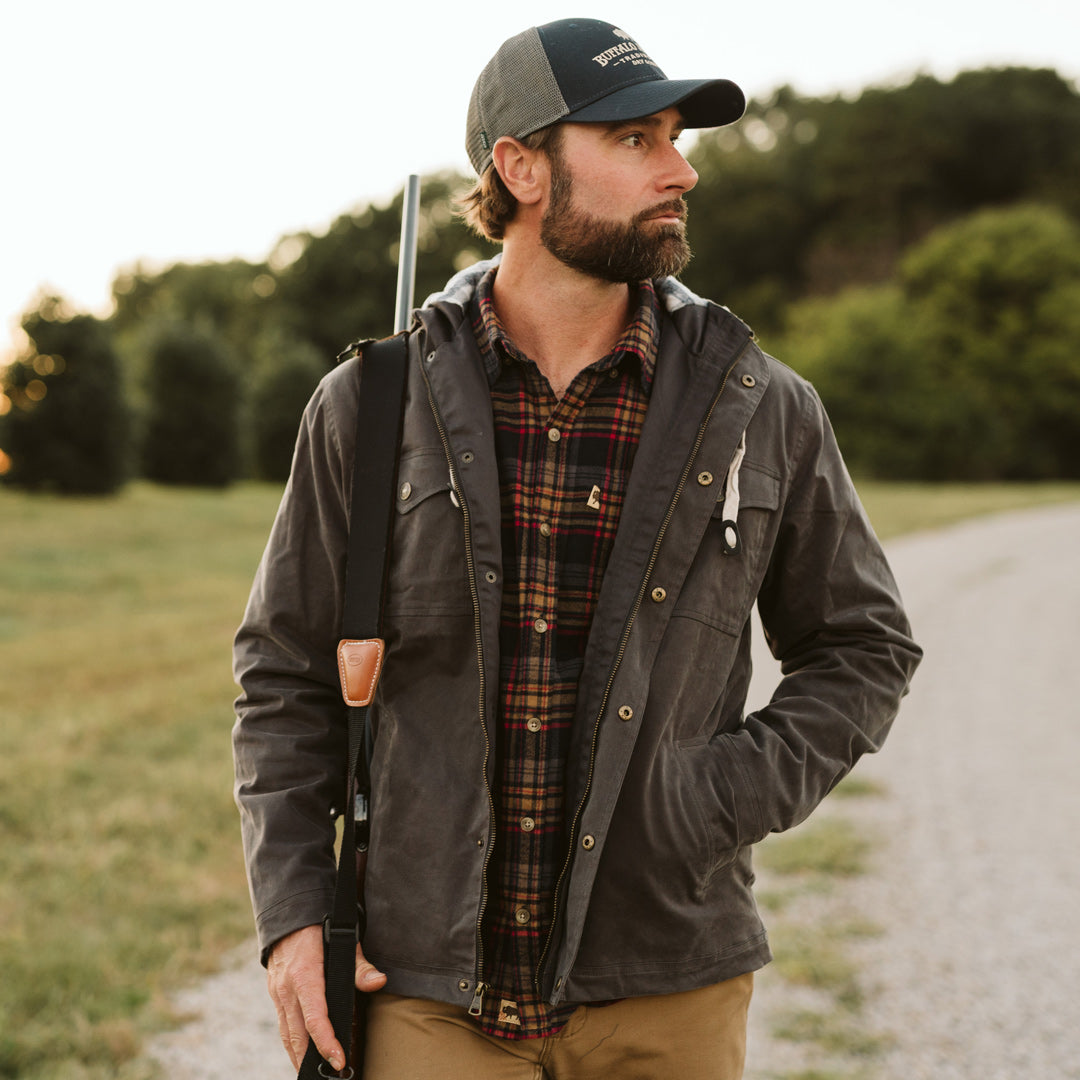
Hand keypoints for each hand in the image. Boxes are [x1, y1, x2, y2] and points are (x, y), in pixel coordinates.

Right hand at [267, 923, 387, 1070]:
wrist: (289, 917)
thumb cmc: (322, 929)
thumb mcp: (345, 941)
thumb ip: (360, 966)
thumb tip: (379, 982)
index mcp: (305, 975)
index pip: (314, 1018)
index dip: (327, 1042)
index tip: (339, 1061)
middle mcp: (287, 988)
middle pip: (297, 1034)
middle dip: (311, 1060)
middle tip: (328, 1076)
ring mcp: (278, 993)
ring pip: (287, 1034)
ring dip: (299, 1057)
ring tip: (314, 1075)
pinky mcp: (276, 994)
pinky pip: (283, 1025)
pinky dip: (292, 1043)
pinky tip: (302, 1055)